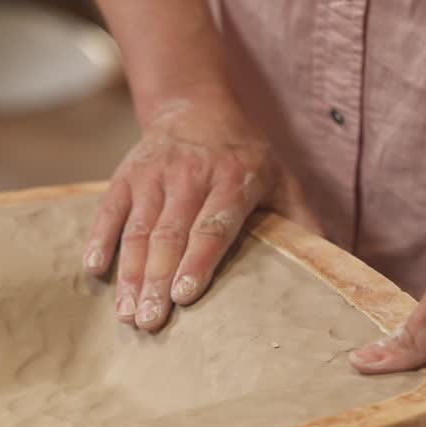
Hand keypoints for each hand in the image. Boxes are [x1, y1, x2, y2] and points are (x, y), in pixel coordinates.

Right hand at [83, 98, 314, 330]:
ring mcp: (154, 174)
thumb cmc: (245, 156)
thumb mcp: (282, 180)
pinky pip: (110, 209)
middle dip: (156, 280)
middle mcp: (191, 174)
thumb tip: (331, 268)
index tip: (183, 295)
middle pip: (170, 234)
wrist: (194, 105)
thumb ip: (301, 223)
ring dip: (129, 273)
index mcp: (234, 178)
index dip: (197, 260)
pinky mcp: (126, 174)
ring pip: (138, 228)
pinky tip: (94, 270)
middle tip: (148, 321)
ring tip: (126, 313)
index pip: (214, 225)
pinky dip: (100, 239)